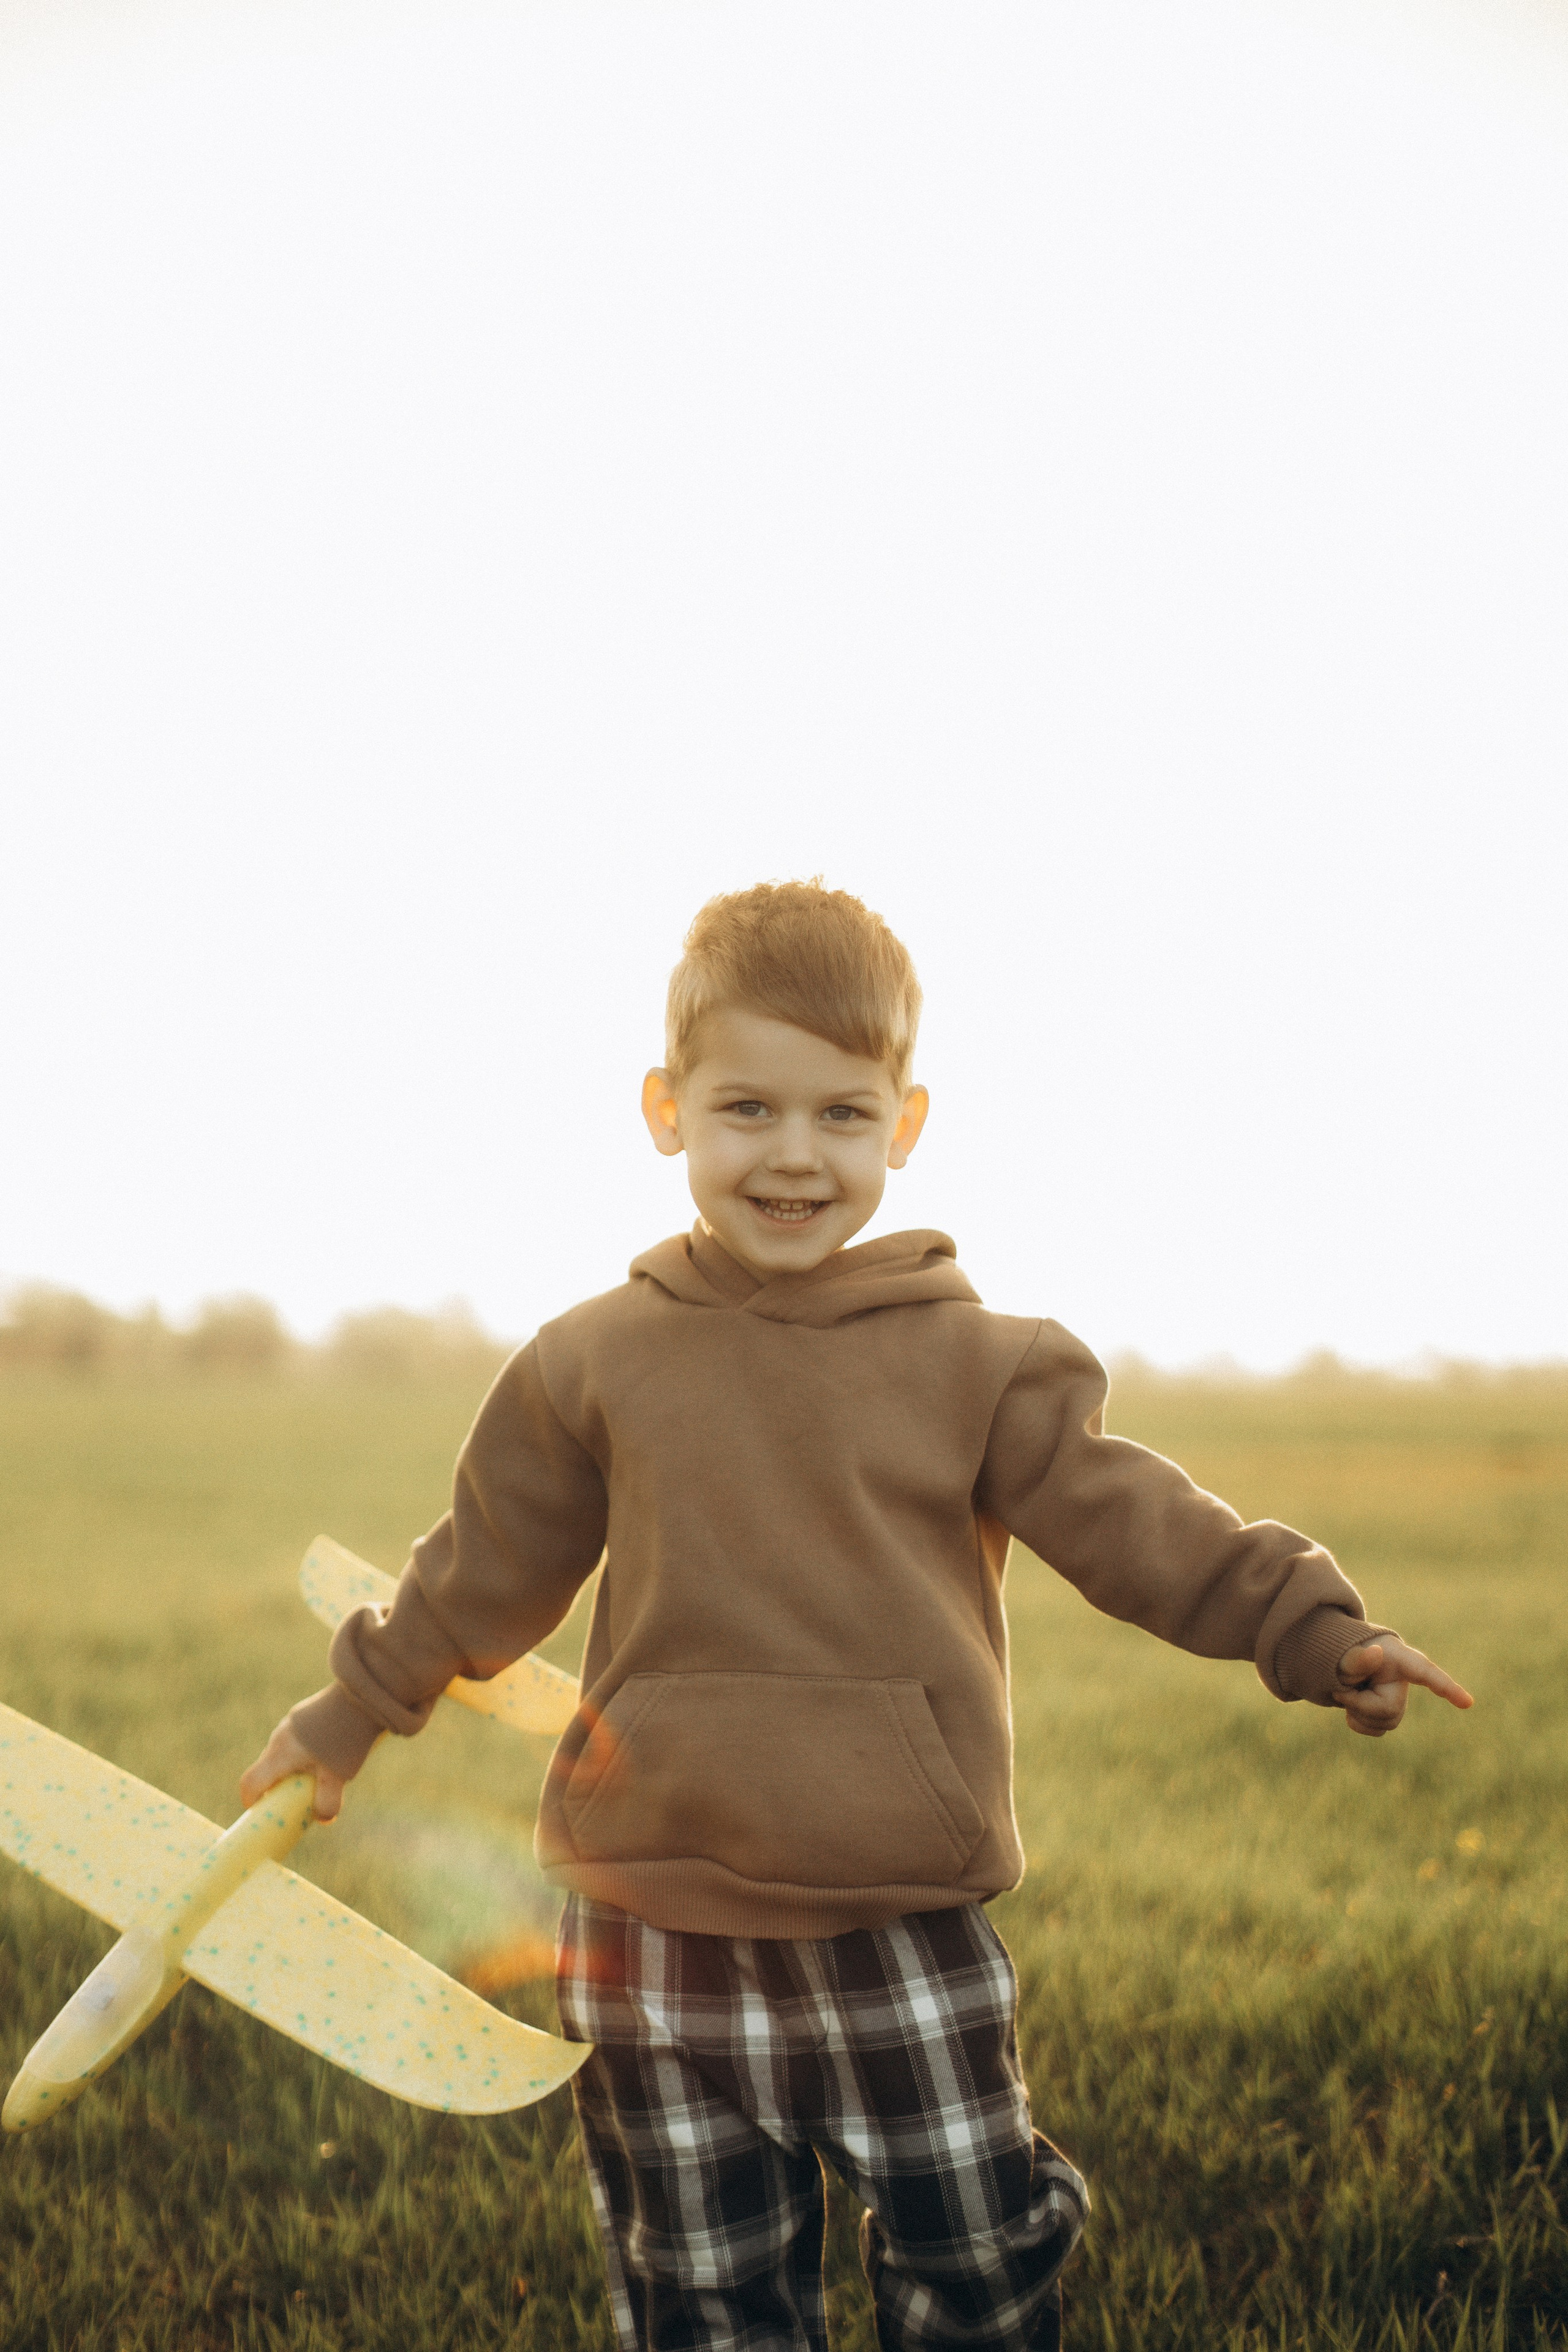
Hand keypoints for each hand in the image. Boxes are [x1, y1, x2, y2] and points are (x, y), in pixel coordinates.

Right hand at [239, 1720, 345, 1821]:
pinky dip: (303, 1754)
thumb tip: (323, 1818)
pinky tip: (328, 1753)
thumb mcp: (337, 1776)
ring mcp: (290, 1722)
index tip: (261, 1811)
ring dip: (293, 1769)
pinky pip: (295, 1740)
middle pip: (267, 1769)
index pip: (250, 1782)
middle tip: (298, 1798)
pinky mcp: (303, 1714)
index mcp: (280, 1754)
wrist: (362, 1696)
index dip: (251, 1800)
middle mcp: (279, 1736)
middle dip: (278, 1787)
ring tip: (319, 1775)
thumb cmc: (346, 1738)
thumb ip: (327, 1801)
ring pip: (282, 1753)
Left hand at [1335, 1638, 1473, 1737]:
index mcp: (1400, 1658)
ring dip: (1357, 1713)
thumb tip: (1374, 1653)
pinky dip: (1357, 1723)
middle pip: (1389, 1710)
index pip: (1427, 1673)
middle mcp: (1405, 1681)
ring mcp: (1399, 1700)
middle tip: (1342, 1689)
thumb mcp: (1343, 1653)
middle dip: (1359, 1704)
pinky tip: (1353, 1707)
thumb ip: (1354, 1658)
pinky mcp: (1389, 1715)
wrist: (1341, 1665)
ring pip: (1384, 1724)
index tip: (1467, 1703)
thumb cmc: (1346, 1655)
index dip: (1447, 1688)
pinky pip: (1376, 1731)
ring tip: (1349, 1692)